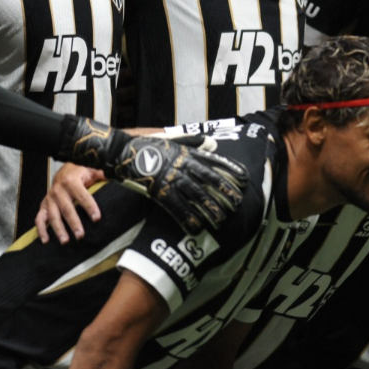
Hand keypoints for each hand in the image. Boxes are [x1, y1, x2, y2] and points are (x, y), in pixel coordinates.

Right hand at [36, 163, 105, 243]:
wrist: (63, 171)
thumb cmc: (80, 173)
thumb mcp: (91, 170)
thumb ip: (102, 174)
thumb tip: (115, 174)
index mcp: (71, 181)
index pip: (82, 196)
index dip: (90, 207)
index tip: (97, 218)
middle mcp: (58, 191)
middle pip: (67, 209)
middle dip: (73, 223)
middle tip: (80, 235)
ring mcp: (49, 199)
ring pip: (53, 216)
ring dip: (58, 229)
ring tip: (65, 241)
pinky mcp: (44, 206)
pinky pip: (39, 219)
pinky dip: (41, 230)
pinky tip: (46, 240)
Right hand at [59, 118, 247, 232]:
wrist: (123, 153)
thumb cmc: (148, 146)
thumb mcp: (173, 140)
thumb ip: (193, 143)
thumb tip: (212, 143)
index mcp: (188, 154)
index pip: (214, 162)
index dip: (231, 171)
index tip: (245, 179)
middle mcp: (183, 166)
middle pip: (210, 181)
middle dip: (225, 193)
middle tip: (238, 203)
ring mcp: (171, 179)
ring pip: (196, 196)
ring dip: (210, 209)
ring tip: (222, 220)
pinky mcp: (159, 192)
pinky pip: (176, 207)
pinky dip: (187, 218)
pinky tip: (197, 228)